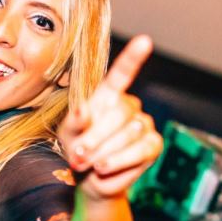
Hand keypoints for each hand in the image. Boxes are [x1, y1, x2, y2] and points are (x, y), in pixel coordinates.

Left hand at [57, 35, 163, 200]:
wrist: (90, 179)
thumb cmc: (78, 151)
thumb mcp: (68, 134)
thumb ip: (74, 122)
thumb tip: (83, 111)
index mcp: (108, 96)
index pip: (122, 74)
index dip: (133, 58)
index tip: (144, 41)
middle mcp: (129, 106)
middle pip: (119, 112)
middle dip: (95, 137)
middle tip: (79, 156)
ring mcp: (144, 123)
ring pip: (130, 132)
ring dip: (104, 152)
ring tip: (91, 164)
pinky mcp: (153, 144)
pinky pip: (140, 149)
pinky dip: (119, 161)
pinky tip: (105, 168)